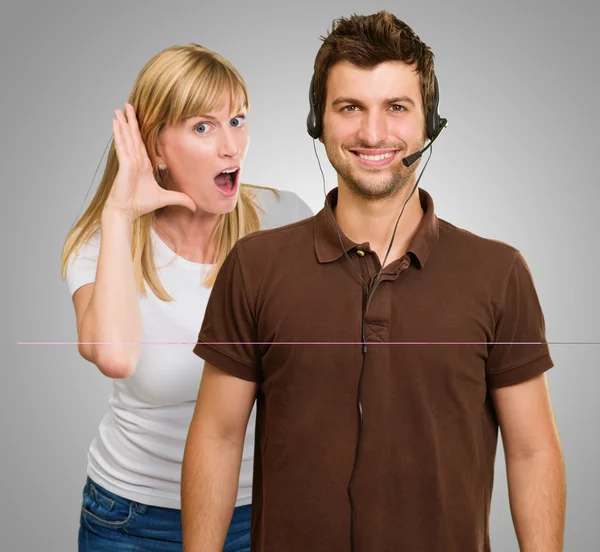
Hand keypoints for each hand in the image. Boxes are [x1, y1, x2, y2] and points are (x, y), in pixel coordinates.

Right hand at [105, 103, 195, 219]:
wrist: (127, 212)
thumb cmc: (141, 204)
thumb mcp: (166, 199)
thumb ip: (180, 199)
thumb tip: (195, 206)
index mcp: (143, 164)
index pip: (142, 142)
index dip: (140, 129)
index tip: (139, 117)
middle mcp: (135, 159)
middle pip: (134, 135)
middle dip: (131, 120)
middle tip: (129, 104)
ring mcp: (129, 160)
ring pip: (127, 137)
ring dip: (123, 122)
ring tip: (119, 109)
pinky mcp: (125, 164)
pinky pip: (122, 145)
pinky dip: (119, 133)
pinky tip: (116, 121)